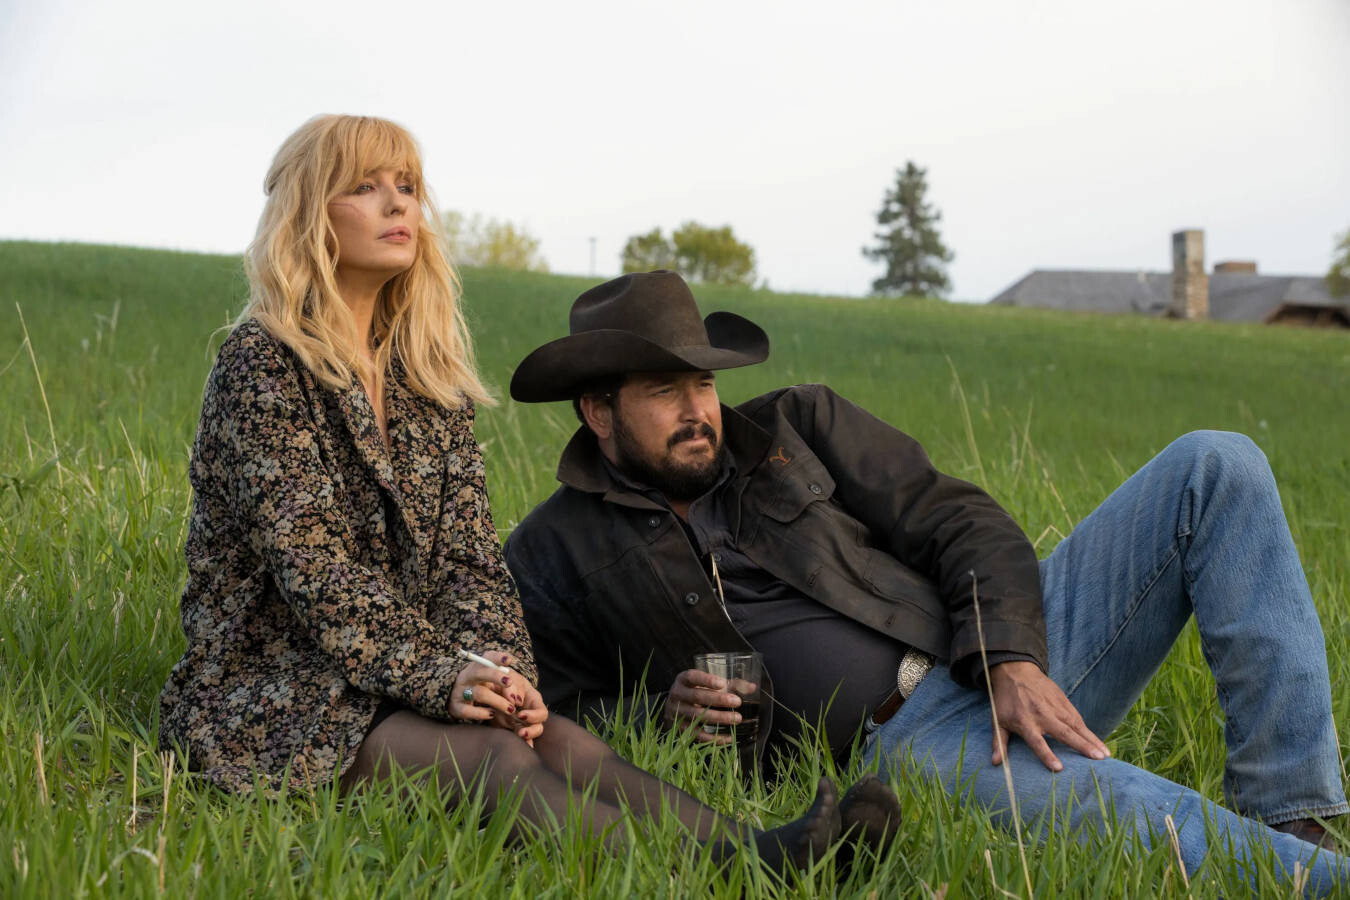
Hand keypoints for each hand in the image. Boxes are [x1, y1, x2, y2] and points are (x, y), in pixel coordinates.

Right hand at [450, 651, 547, 745]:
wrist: (453, 698)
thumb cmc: (479, 687)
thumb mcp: (489, 681)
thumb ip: (504, 683)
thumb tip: (518, 696)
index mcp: (476, 667)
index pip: (487, 657)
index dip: (498, 658)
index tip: (509, 660)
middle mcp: (467, 676)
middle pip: (480, 672)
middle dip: (496, 676)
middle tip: (509, 682)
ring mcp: (460, 692)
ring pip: (480, 693)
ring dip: (497, 701)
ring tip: (510, 708)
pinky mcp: (456, 708)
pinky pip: (468, 711)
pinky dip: (481, 713)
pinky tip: (492, 714)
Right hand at [661, 669, 747, 745]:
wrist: (673, 710)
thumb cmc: (695, 692)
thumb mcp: (706, 684)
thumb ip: (729, 684)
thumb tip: (752, 687)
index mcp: (683, 680)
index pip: (692, 677)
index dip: (706, 680)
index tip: (723, 683)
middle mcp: (677, 695)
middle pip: (697, 697)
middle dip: (718, 700)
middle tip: (737, 702)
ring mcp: (676, 713)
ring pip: (698, 716)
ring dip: (719, 718)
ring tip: (737, 718)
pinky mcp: (680, 729)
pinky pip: (698, 735)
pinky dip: (714, 737)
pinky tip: (729, 737)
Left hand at [988, 661, 1108, 771]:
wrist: (1016, 672)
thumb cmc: (1006, 700)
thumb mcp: (997, 719)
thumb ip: (998, 742)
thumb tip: (995, 763)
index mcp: (1025, 721)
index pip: (1037, 742)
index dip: (1047, 754)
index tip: (1059, 768)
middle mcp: (1042, 715)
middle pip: (1064, 732)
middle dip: (1081, 745)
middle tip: (1097, 758)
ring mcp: (1055, 707)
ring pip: (1076, 725)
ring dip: (1091, 739)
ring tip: (1105, 755)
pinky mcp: (1063, 701)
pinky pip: (1078, 718)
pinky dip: (1089, 730)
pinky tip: (1099, 743)